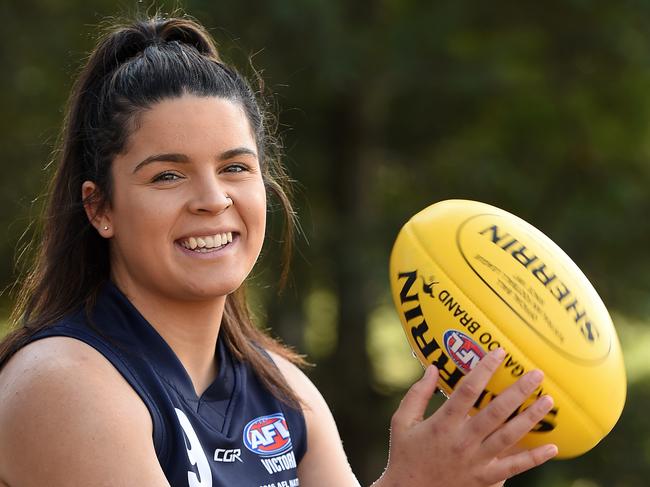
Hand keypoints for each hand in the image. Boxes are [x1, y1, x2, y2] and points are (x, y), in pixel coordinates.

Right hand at [372, 348, 557, 486]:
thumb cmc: (405, 455)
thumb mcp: (402, 422)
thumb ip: (417, 394)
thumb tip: (432, 368)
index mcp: (443, 424)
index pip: (467, 390)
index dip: (484, 369)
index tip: (498, 352)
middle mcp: (463, 441)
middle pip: (496, 412)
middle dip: (518, 391)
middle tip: (537, 374)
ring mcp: (477, 461)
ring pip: (510, 437)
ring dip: (531, 418)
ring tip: (548, 401)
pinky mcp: (485, 479)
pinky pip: (514, 468)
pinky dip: (535, 458)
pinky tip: (553, 447)